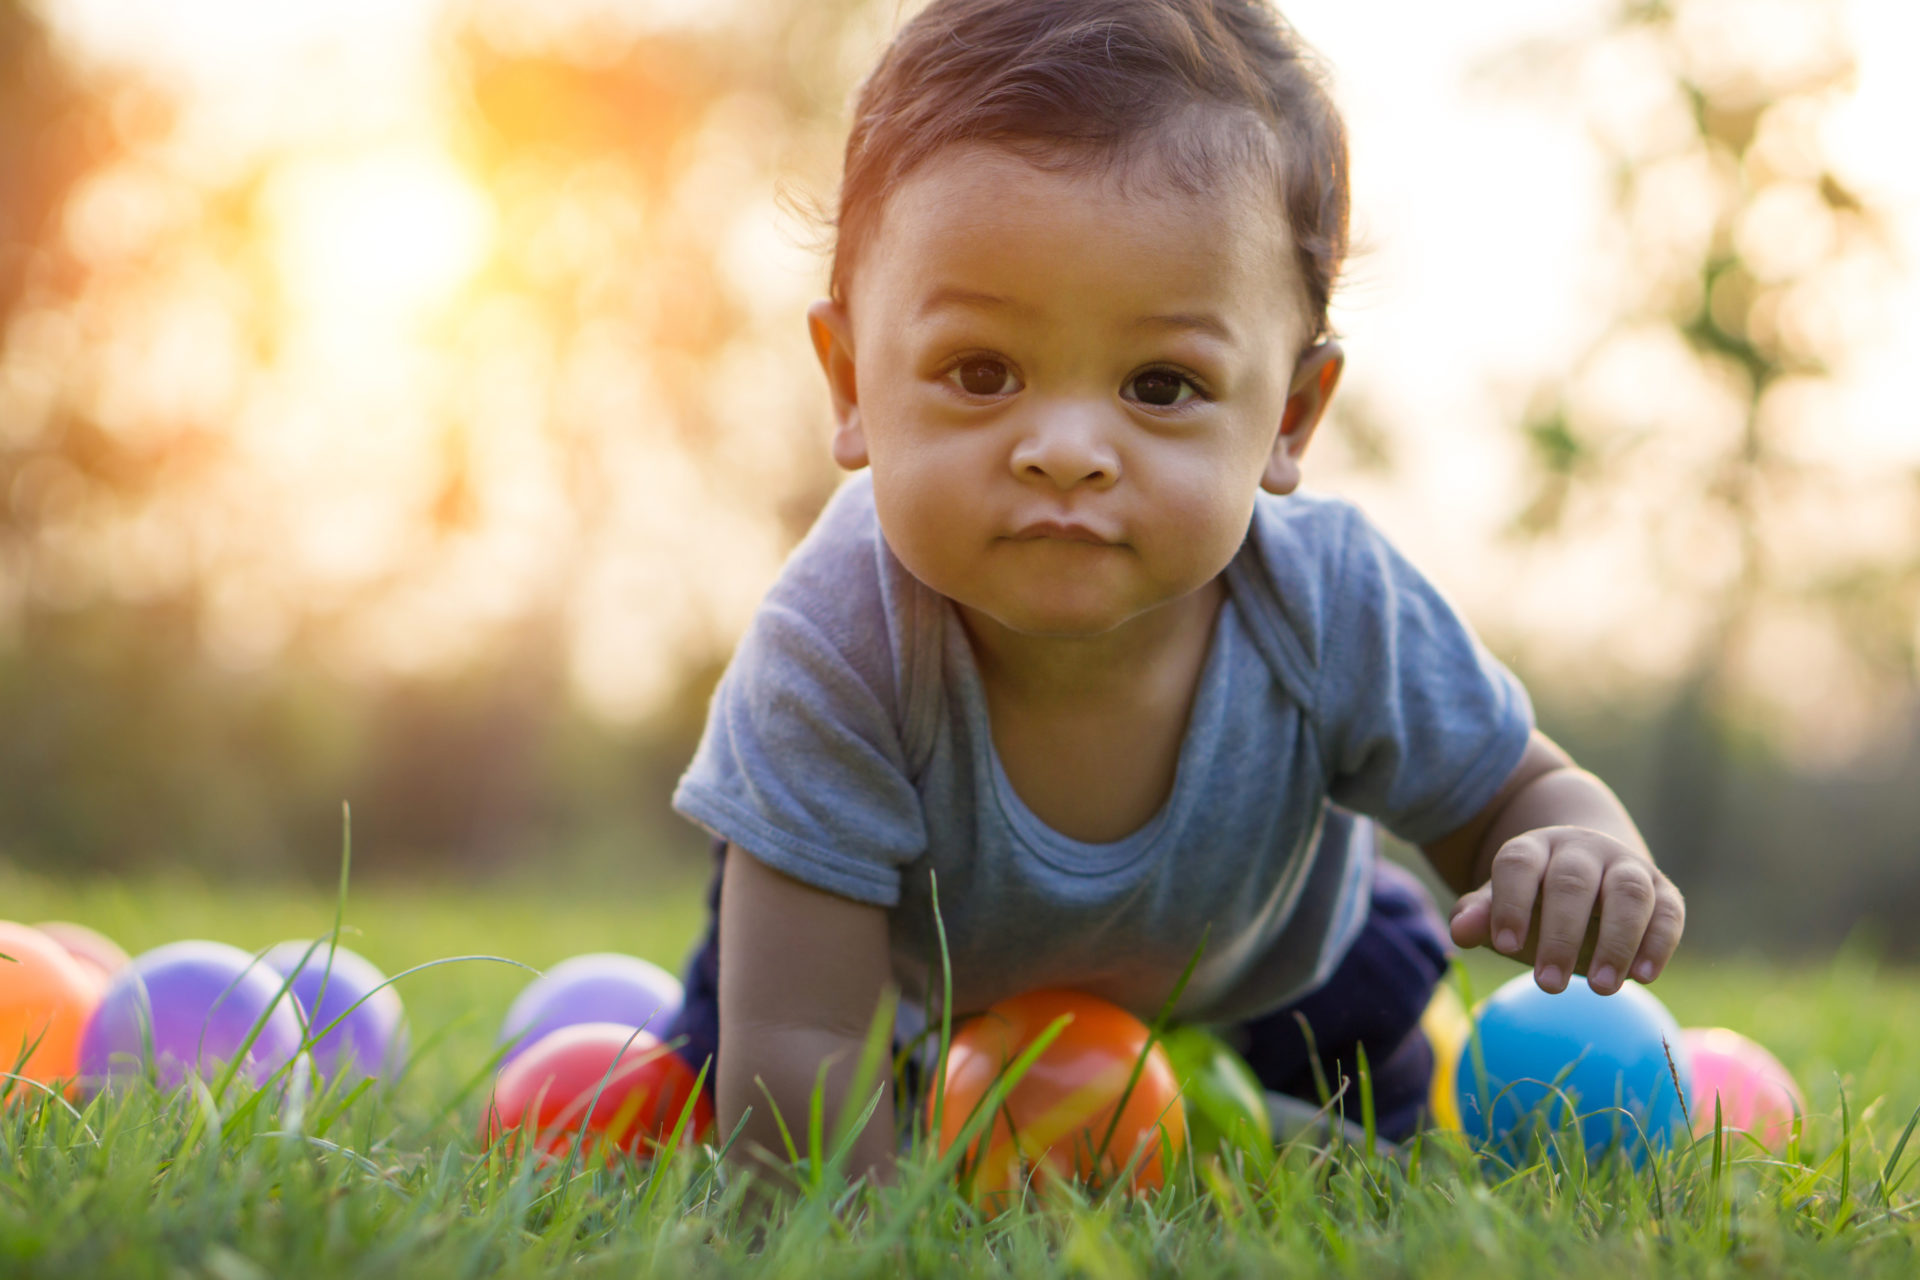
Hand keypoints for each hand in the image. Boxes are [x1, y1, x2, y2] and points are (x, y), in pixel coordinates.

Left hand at [1447, 826, 1684, 995]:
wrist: (1593, 873)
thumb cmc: (1536, 900)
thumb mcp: (1502, 905)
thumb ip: (1480, 915)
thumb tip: (1460, 931)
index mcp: (1535, 848)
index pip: (1519, 865)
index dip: (1511, 903)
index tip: (1505, 947)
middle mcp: (1583, 850)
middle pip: (1572, 882)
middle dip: (1560, 934)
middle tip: (1547, 984)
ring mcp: (1627, 866)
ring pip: (1628, 893)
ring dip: (1617, 941)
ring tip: (1600, 988)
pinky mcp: (1663, 891)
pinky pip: (1668, 912)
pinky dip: (1658, 944)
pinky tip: (1643, 978)